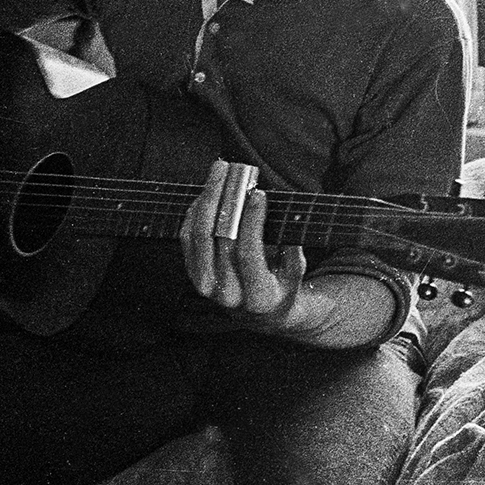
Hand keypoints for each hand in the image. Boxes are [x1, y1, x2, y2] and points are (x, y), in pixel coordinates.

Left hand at [183, 159, 308, 325]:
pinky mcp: (192, 274)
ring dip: (207, 198)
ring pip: (198, 235)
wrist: (260, 313)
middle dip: (224, 200)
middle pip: (218, 240)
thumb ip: (291, 250)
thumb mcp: (296, 272)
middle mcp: (227, 295)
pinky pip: (187, 237)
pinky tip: (208, 191)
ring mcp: (206, 286)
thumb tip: (284, 220)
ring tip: (219, 172)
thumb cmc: (282, 285)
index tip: (258, 194)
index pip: (248, 252)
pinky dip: (196, 210)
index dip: (251, 221)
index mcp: (258, 297)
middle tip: (232, 171)